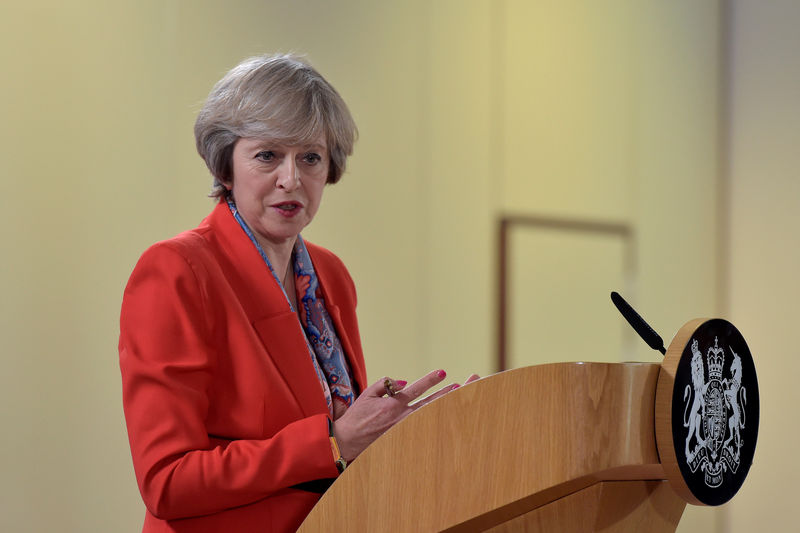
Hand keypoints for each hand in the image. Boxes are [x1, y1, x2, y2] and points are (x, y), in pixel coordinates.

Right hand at [333, 369, 462, 461]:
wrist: (347, 441)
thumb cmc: (357, 416)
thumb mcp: (367, 394)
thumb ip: (385, 384)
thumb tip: (404, 382)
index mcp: (392, 404)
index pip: (416, 389)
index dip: (430, 380)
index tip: (442, 372)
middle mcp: (400, 418)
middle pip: (428, 404)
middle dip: (444, 394)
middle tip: (459, 386)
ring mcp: (403, 429)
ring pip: (427, 416)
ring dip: (442, 407)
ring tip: (455, 398)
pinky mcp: (401, 438)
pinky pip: (420, 428)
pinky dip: (432, 423)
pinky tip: (443, 419)